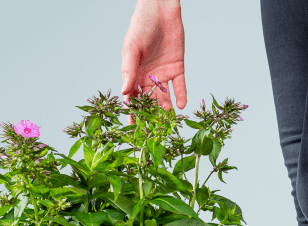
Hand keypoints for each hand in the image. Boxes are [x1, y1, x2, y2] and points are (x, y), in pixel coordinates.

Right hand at [121, 0, 186, 125]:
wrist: (160, 8)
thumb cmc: (140, 26)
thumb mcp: (131, 48)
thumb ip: (129, 70)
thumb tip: (125, 92)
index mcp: (134, 76)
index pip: (133, 100)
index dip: (133, 115)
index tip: (133, 129)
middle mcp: (148, 78)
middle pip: (149, 102)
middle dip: (151, 117)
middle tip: (153, 132)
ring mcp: (163, 74)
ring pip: (165, 97)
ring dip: (166, 110)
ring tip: (168, 123)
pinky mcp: (177, 68)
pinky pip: (180, 85)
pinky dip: (181, 95)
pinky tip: (181, 106)